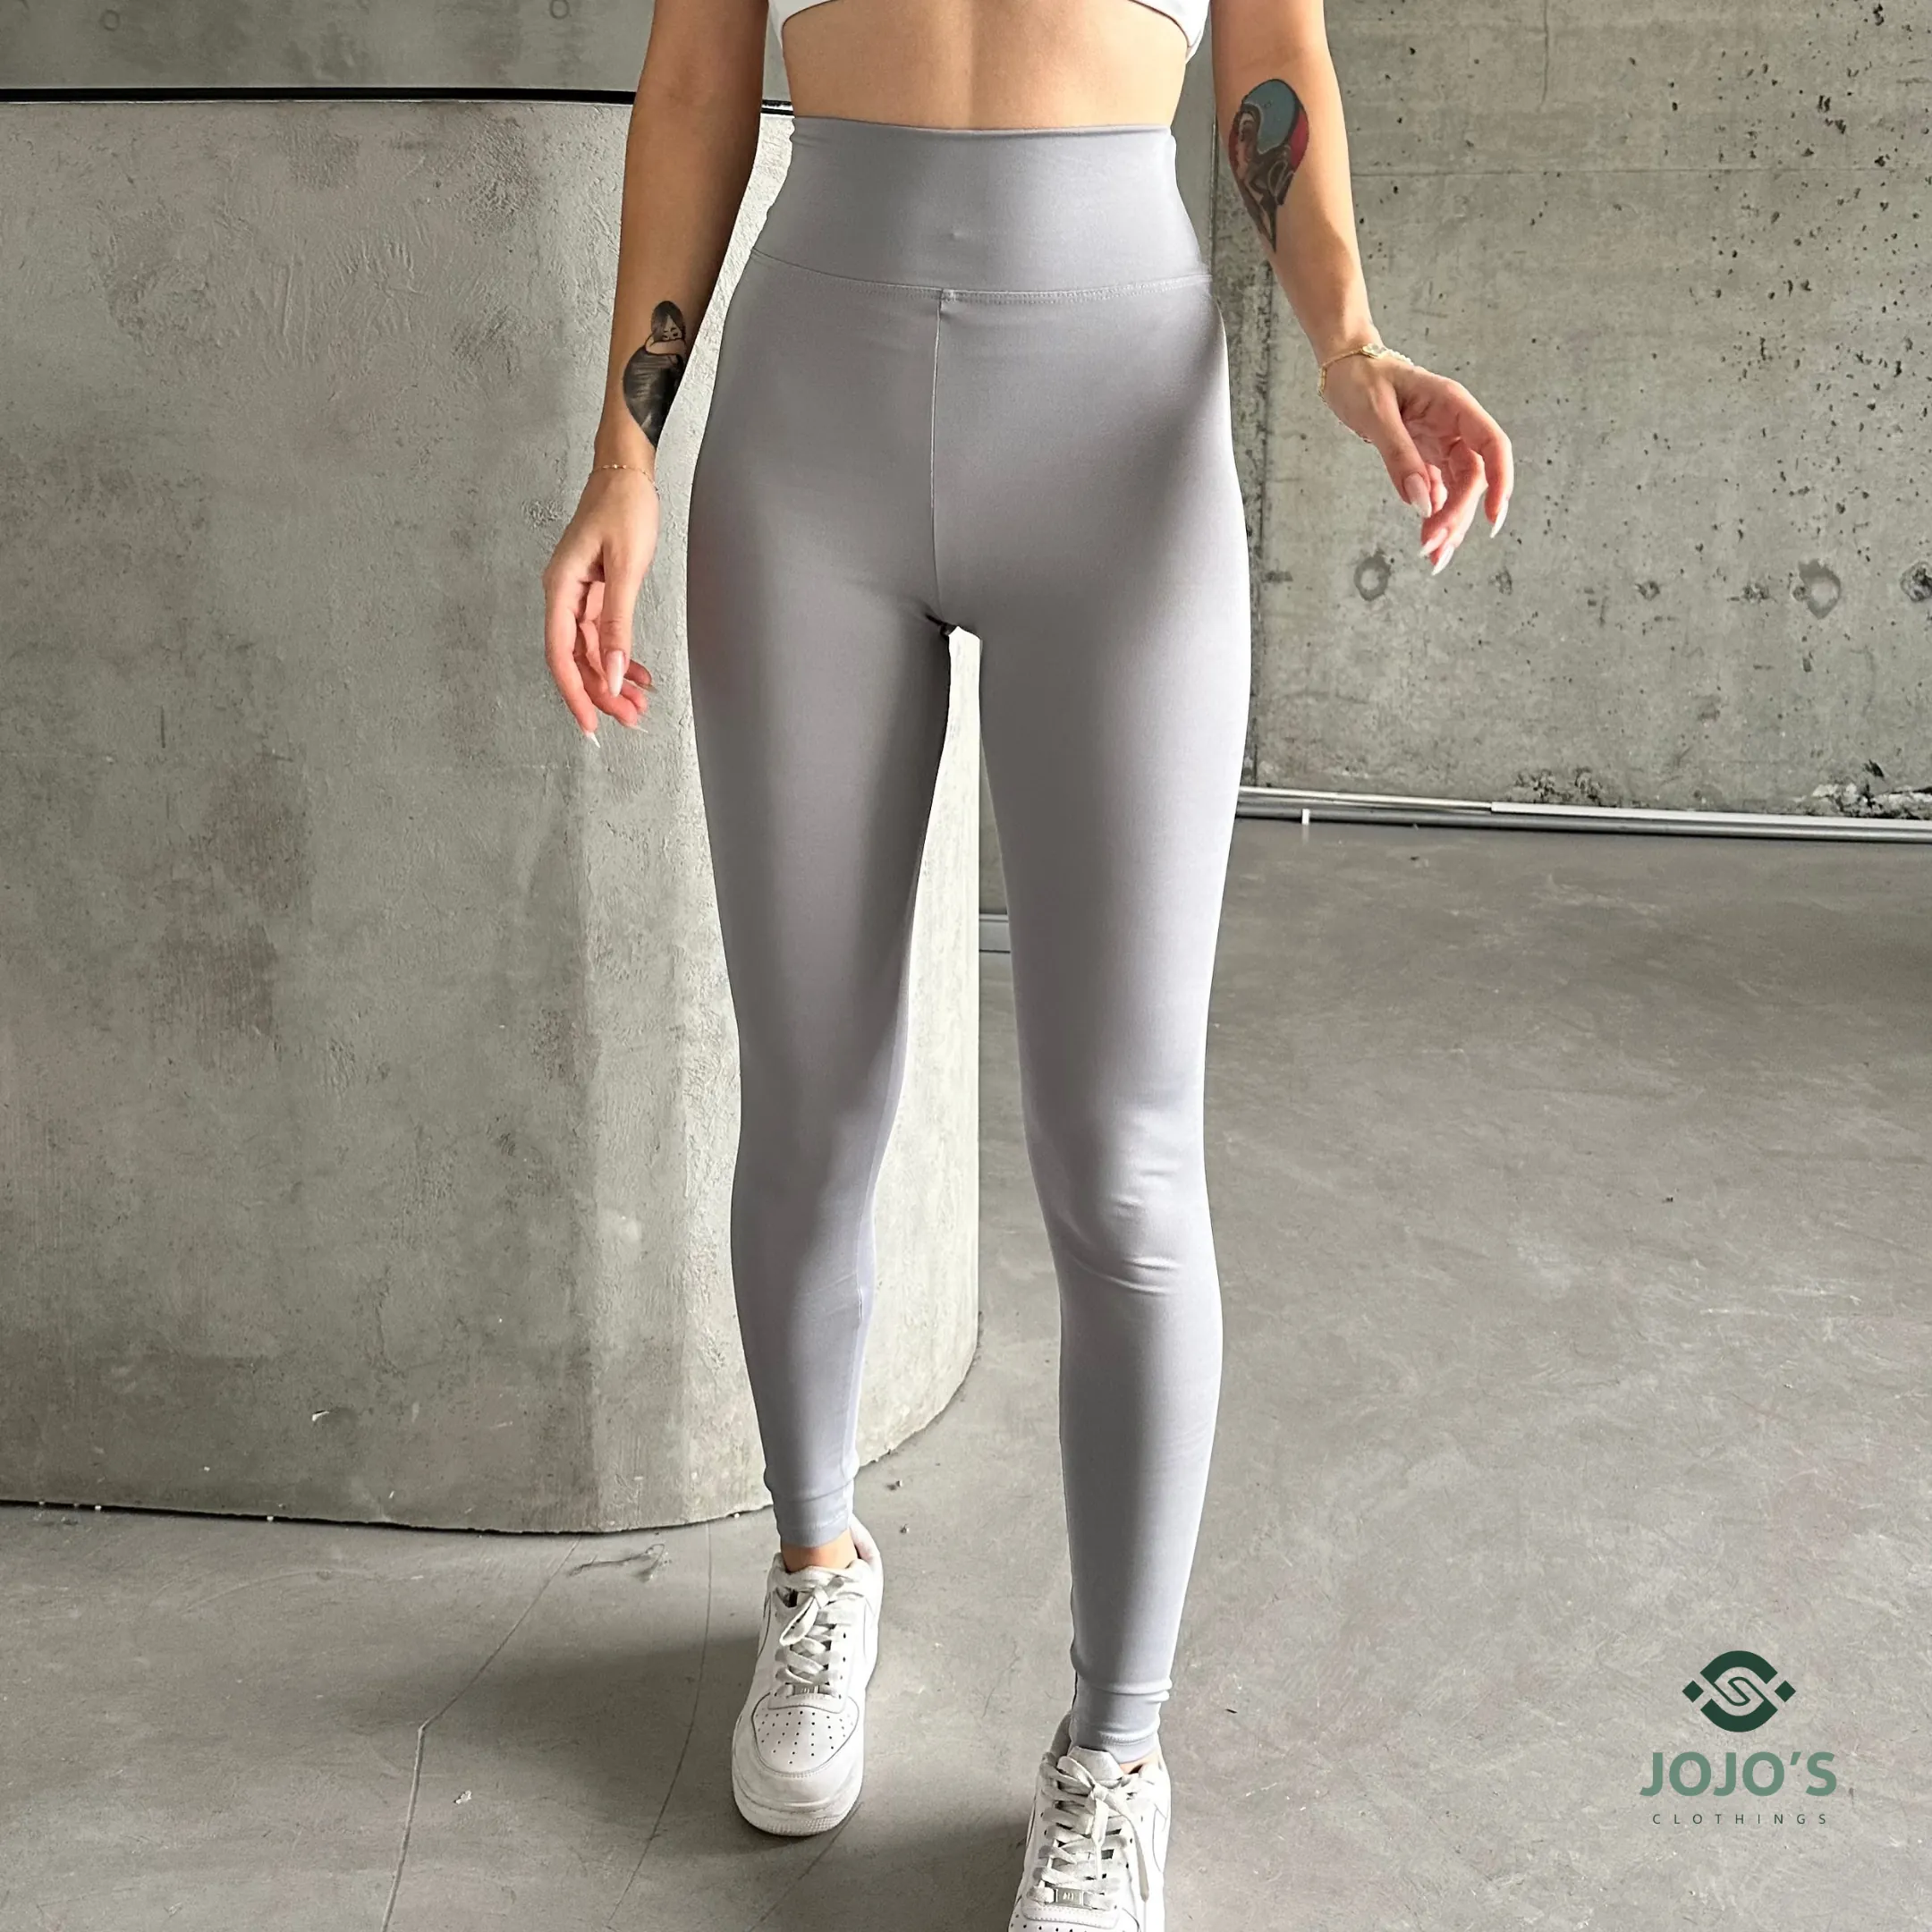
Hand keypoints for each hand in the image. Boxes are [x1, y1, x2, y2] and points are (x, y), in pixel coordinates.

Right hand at [541, 469, 659, 736]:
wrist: (627, 471)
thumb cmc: (623, 506)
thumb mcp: (626, 568)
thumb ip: (617, 625)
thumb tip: (611, 672)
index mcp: (561, 589)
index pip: (561, 655)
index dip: (575, 693)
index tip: (590, 724)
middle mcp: (564, 595)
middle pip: (577, 659)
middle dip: (602, 692)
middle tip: (630, 718)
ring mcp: (579, 595)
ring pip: (591, 651)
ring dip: (613, 679)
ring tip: (638, 704)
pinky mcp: (595, 592)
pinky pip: (602, 635)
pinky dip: (619, 656)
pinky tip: (637, 674)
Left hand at [1321, 353, 1513, 574]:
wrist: (1343, 367)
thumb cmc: (1360, 379)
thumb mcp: (1376, 415)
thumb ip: (1399, 457)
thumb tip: (1421, 503)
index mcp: (1453, 405)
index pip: (1492, 446)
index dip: (1500, 482)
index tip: (1493, 518)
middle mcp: (1453, 425)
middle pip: (1472, 477)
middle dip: (1458, 515)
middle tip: (1432, 548)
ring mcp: (1440, 441)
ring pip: (1457, 488)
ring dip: (1449, 521)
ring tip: (1433, 554)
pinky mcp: (1424, 455)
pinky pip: (1437, 489)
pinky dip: (1434, 513)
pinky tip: (1428, 534)